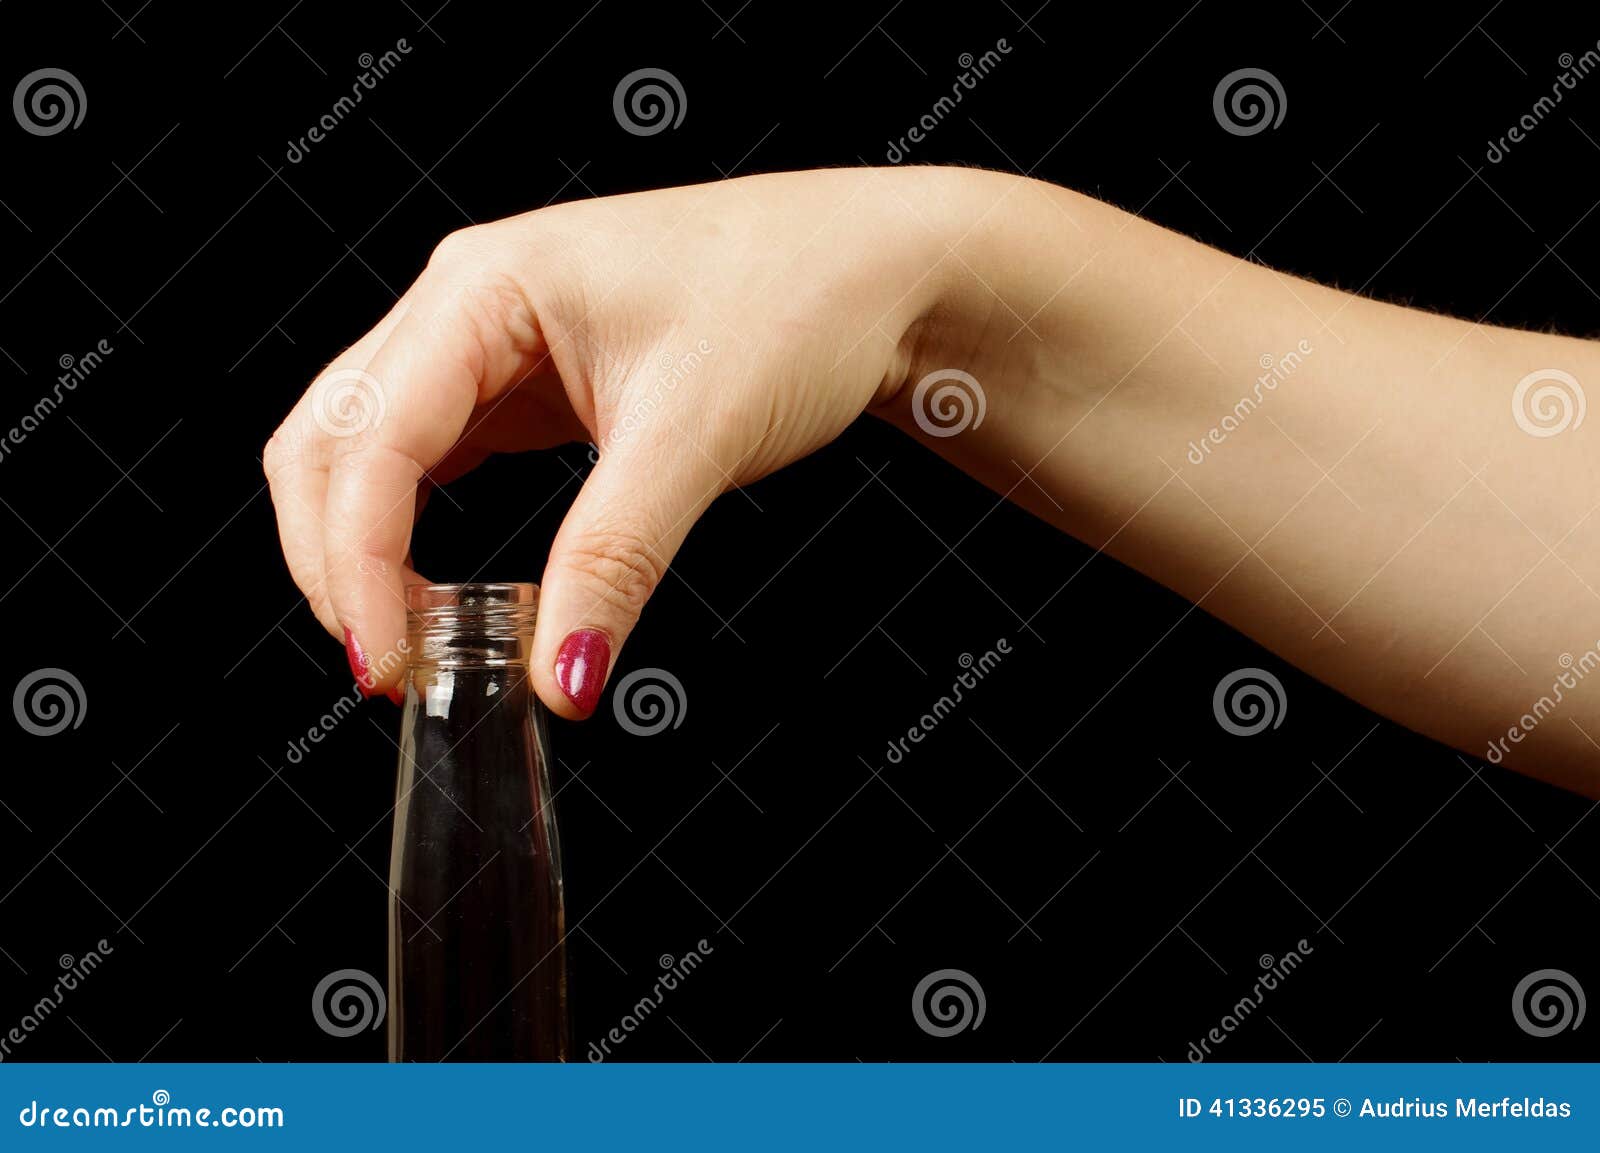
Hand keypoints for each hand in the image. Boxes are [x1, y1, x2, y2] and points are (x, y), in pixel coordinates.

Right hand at [263, 166, 1012, 716]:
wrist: (874, 270)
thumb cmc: (798, 300)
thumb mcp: (697, 436)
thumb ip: (617, 559)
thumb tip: (562, 676)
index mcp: (484, 285)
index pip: (372, 440)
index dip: (357, 564)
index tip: (386, 663)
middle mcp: (466, 301)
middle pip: (332, 440)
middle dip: (335, 558)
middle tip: (388, 668)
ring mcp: (490, 337)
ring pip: (368, 450)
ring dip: (365, 547)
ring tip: (410, 644)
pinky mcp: (525, 378)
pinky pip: (434, 456)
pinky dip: (417, 530)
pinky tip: (446, 593)